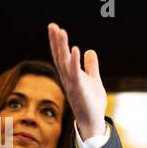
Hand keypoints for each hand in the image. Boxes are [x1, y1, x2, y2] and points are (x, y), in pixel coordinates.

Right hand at [47, 22, 106, 139]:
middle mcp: (68, 78)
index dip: (57, 42)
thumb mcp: (93, 79)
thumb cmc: (91, 103)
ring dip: (62, 47)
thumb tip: (89, 50)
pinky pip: (75, 74)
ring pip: (65, 63)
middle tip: (52, 26)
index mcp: (70, 75)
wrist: (93, 121)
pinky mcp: (79, 90)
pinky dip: (75, 61)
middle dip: (56, 41)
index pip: (62, 56)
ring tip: (61, 32)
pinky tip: (76, 49)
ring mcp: (72, 84)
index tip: (54, 28)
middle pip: (60, 56)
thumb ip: (90, 66)